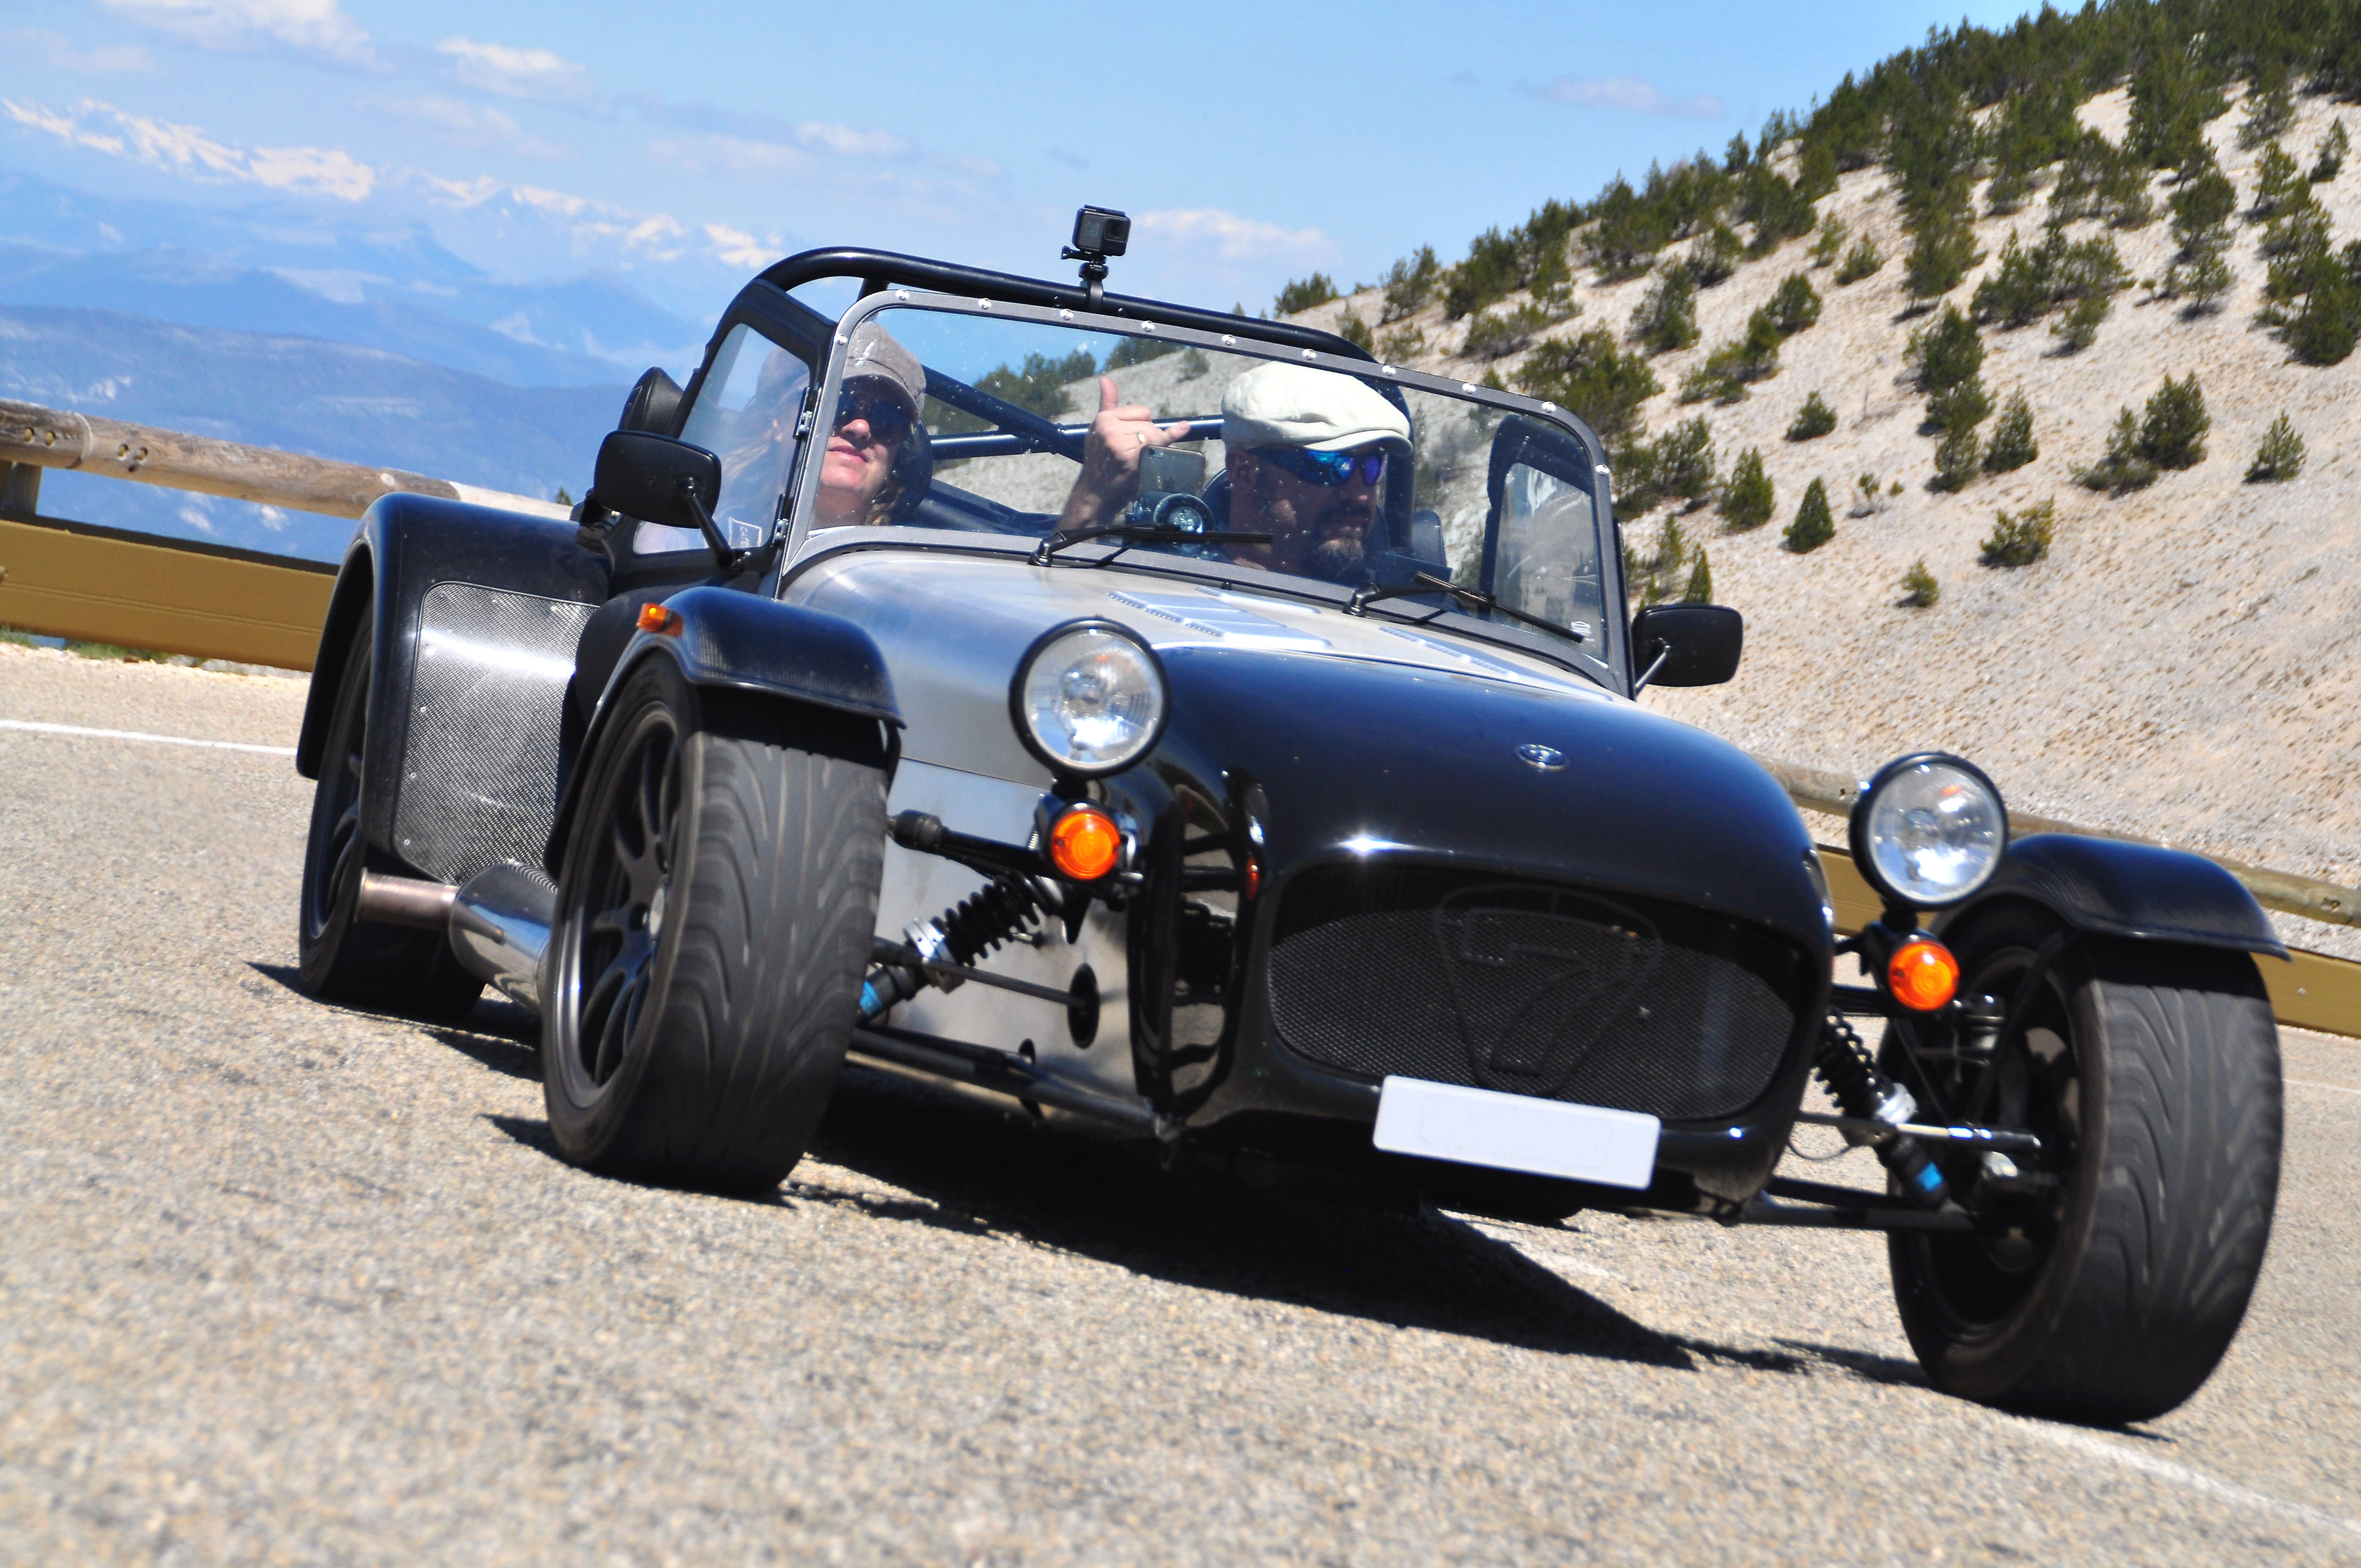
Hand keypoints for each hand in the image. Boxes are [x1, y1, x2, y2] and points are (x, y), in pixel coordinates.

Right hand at [1058, 376, 1189, 529]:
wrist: (1095, 493)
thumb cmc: (1099, 460)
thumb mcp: (1098, 429)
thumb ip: (1107, 404)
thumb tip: (1106, 378)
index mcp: (1103, 419)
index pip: (1141, 411)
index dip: (1140, 424)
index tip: (1127, 440)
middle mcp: (1111, 430)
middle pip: (1149, 423)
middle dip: (1146, 436)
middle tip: (1129, 454)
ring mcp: (1123, 445)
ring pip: (1154, 434)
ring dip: (1151, 447)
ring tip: (1134, 461)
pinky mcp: (1134, 459)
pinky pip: (1159, 442)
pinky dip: (1173, 436)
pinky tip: (1184, 428)